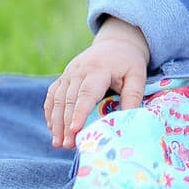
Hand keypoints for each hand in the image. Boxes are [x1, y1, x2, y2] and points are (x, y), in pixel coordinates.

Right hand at [45, 20, 150, 148]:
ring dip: (56, 122)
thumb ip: (133, 95)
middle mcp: (79, 70)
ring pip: (58, 99)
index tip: (75, 130)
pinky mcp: (63, 77)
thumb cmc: (128, 63)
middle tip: (67, 145)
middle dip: (66, 124)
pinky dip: (50, 112)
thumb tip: (129, 119)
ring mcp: (69, 73)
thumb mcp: (137, 75)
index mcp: (99, 69)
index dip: (79, 113)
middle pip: (69, 99)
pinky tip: (53, 129)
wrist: (116, 43)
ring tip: (58, 143)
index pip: (86, 93)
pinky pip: (52, 95)